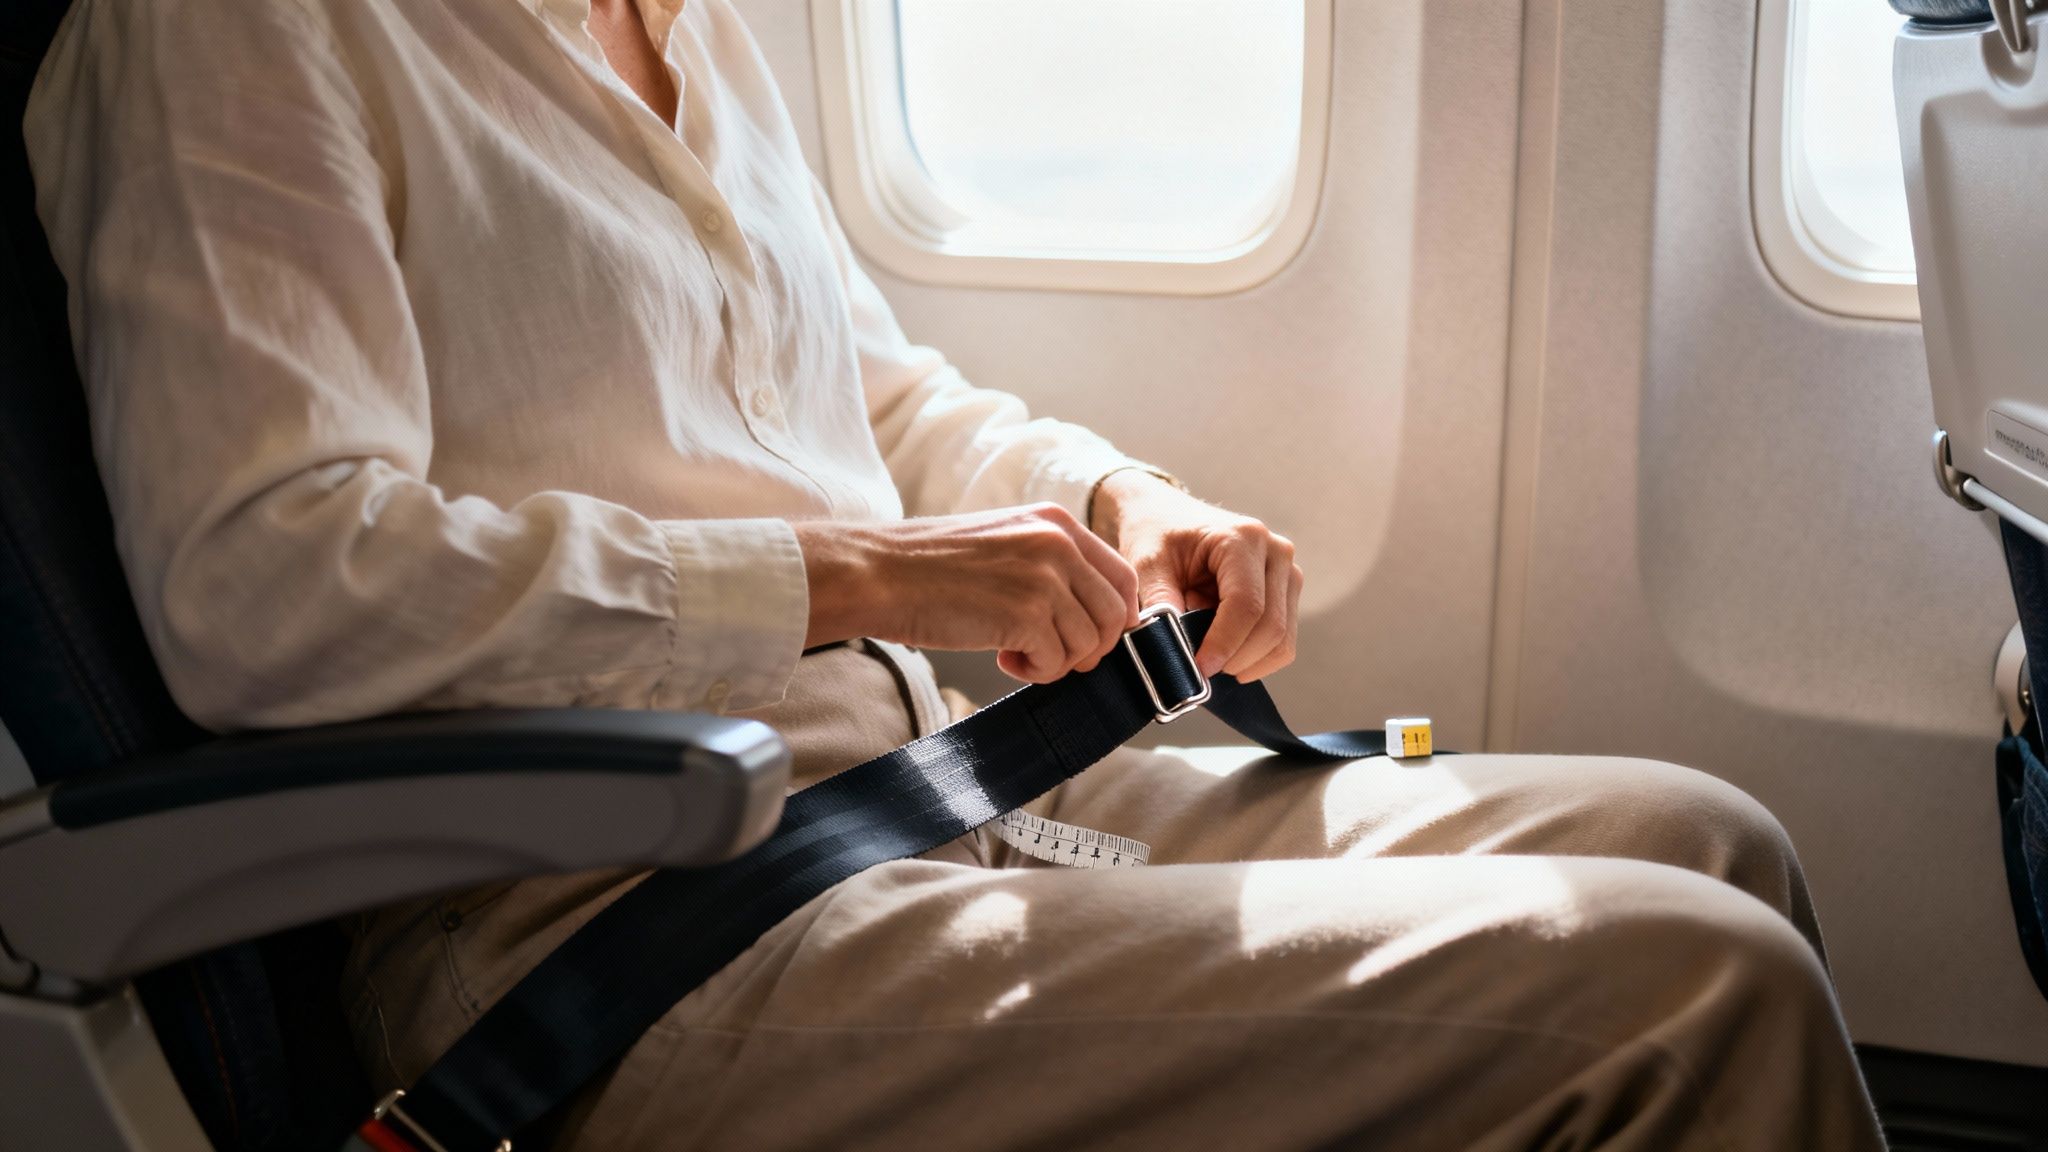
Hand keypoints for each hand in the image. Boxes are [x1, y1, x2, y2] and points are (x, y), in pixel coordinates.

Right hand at [794, 505, 1139, 683]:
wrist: (878, 574)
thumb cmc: (928, 567)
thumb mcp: (1003, 542)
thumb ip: (1048, 565)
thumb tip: (1087, 614)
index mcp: (1055, 521)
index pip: (1120, 575)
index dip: (1113, 616)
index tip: (1090, 638)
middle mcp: (1057, 543)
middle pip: (1113, 614)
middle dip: (1089, 647)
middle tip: (1051, 655)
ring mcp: (1044, 578)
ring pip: (1088, 643)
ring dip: (1057, 661)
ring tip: (1016, 653)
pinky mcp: (1026, 614)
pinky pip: (1057, 662)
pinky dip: (1035, 671)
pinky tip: (1003, 658)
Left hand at [1090, 471, 1302, 681]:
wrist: (1167, 516)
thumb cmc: (1156, 536)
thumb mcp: (1146, 564)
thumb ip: (1159, 603)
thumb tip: (1173, 649)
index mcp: (1242, 538)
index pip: (1246, 605)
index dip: (1224, 644)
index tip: (1198, 668)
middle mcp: (1276, 551)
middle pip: (1271, 627)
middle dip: (1235, 659)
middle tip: (1198, 669)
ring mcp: (1287, 571)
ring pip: (1282, 639)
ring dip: (1245, 660)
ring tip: (1208, 649)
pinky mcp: (1286, 592)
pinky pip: (1282, 641)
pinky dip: (1254, 656)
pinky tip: (1223, 646)